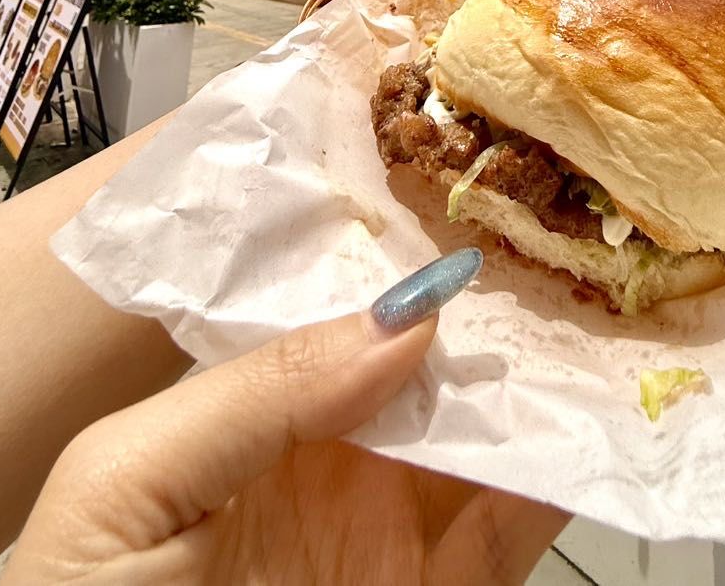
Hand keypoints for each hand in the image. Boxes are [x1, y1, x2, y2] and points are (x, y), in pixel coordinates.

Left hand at [4, 250, 566, 585]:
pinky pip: (512, 530)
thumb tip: (404, 316)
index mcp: (254, 409)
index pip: (343, 316)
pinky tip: (595, 418)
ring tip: (596, 311)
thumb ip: (256, 390)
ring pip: (488, 438)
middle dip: (493, 309)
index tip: (471, 193)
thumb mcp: (127, 480)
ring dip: (542, 382)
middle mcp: (334, 457)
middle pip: (433, 368)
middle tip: (562, 234)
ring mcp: (389, 528)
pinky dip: (561, 477)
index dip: (402, 258)